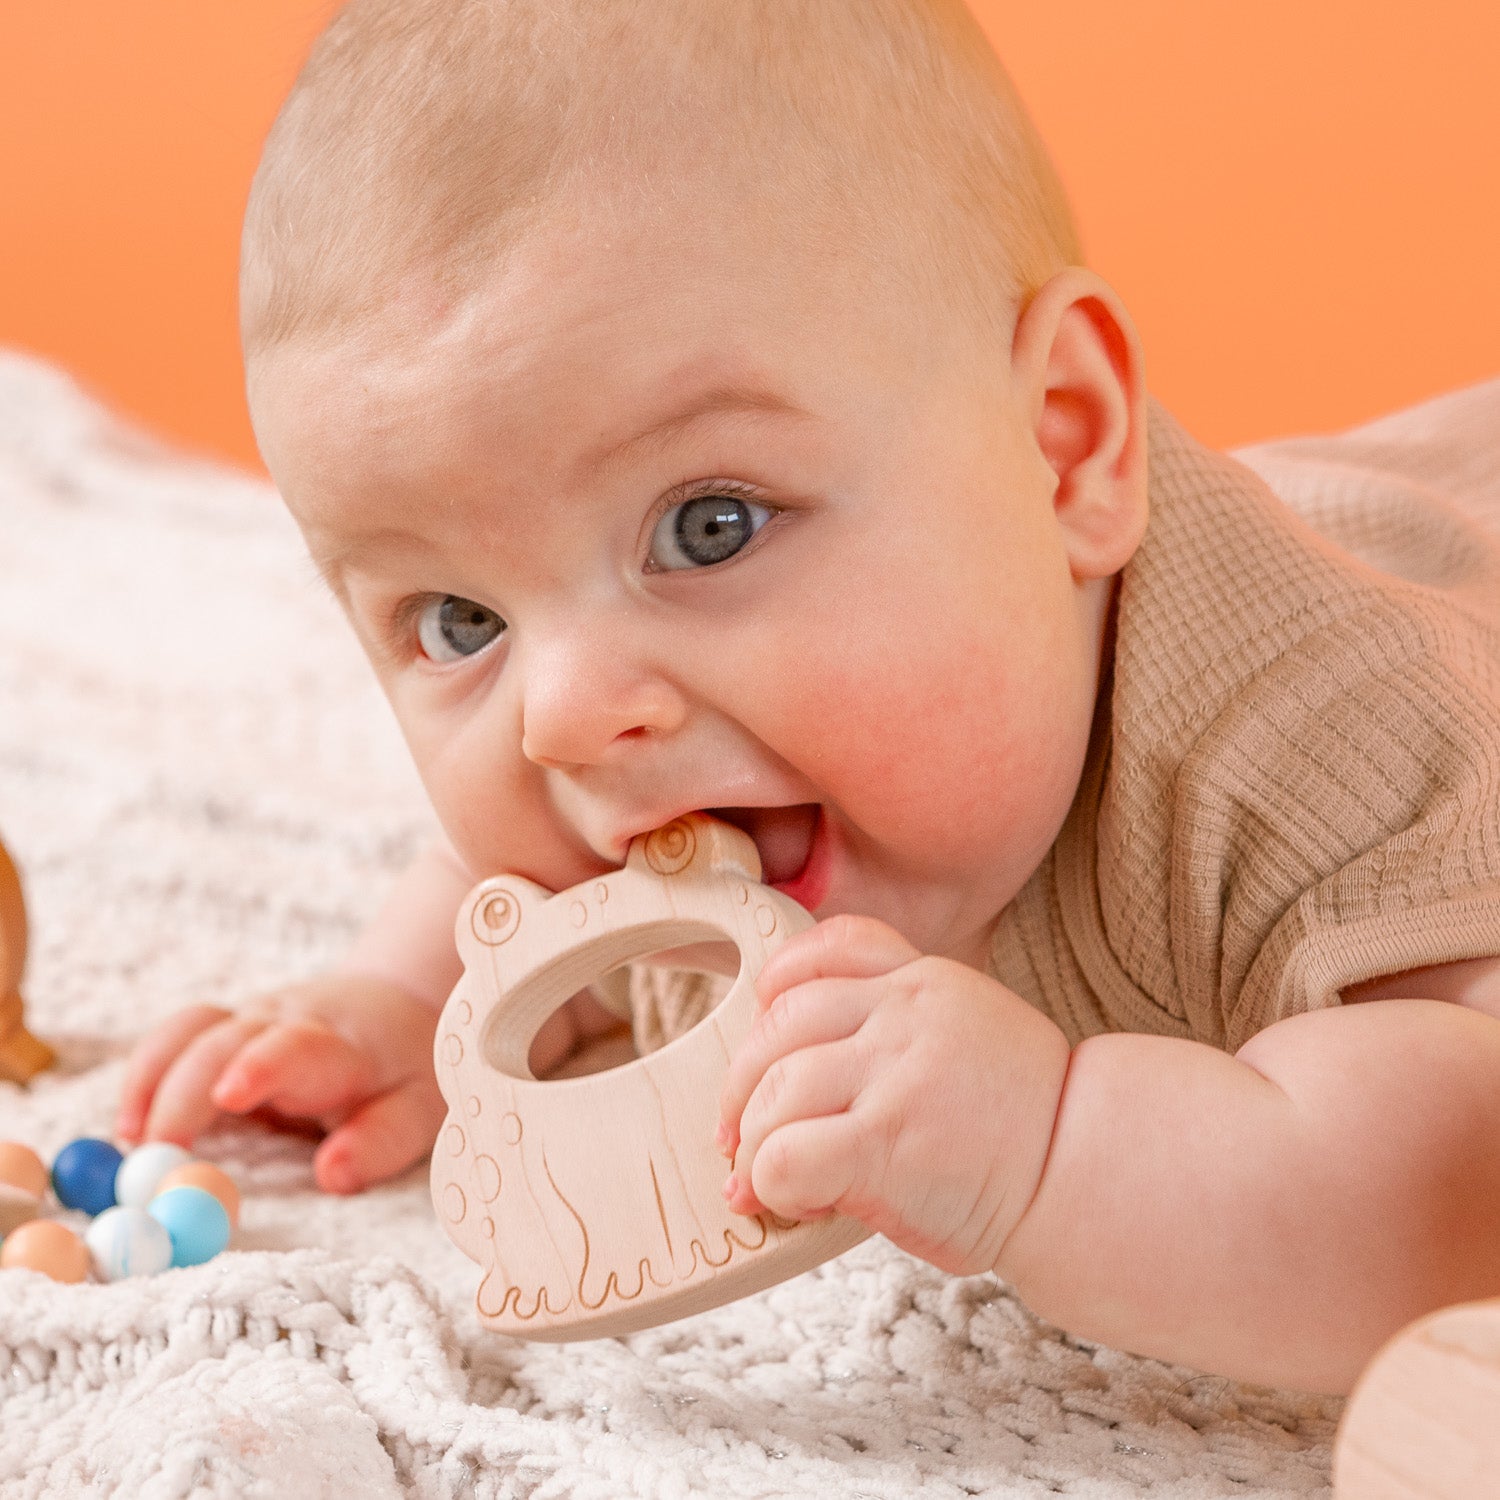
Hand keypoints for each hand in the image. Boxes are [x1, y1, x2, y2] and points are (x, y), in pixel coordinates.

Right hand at [116, 973, 446, 1193]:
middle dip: (183, 1091)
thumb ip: (379, 1142)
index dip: (259, 1066)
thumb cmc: (406, 1068)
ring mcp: (250, 1019)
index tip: (228, 1096)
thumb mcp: (419, 1107)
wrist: (394, 1004)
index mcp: (337, 1044)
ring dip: (151, 1078)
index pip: (295, 1046)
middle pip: (223, 1041)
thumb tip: (331, 1177)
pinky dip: (145, 1074)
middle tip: (154, 1152)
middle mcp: (286, 1021)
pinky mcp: (224, 1028)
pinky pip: (175, 1038)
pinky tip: (131, 1122)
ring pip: (189, 1029)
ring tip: (130, 1139)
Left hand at [717, 914, 1071, 1275]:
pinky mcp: (888, 1137)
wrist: (1089, 1174)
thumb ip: (894, 1038)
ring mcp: (897, 1069)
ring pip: (774, 1088)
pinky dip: (770, 1182)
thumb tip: (789, 1089)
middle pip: (779, 1022)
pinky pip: (787, 1153)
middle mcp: (906, 1011)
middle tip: (735, 1133)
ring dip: (750, 1142)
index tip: (763, 1027)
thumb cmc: (1021, 1127)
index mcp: (926, 980)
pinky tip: (791, 1203)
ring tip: (758, 1180)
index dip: (777, 983)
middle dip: (741, 1083)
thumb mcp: (966, 1042)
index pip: (830, 945)